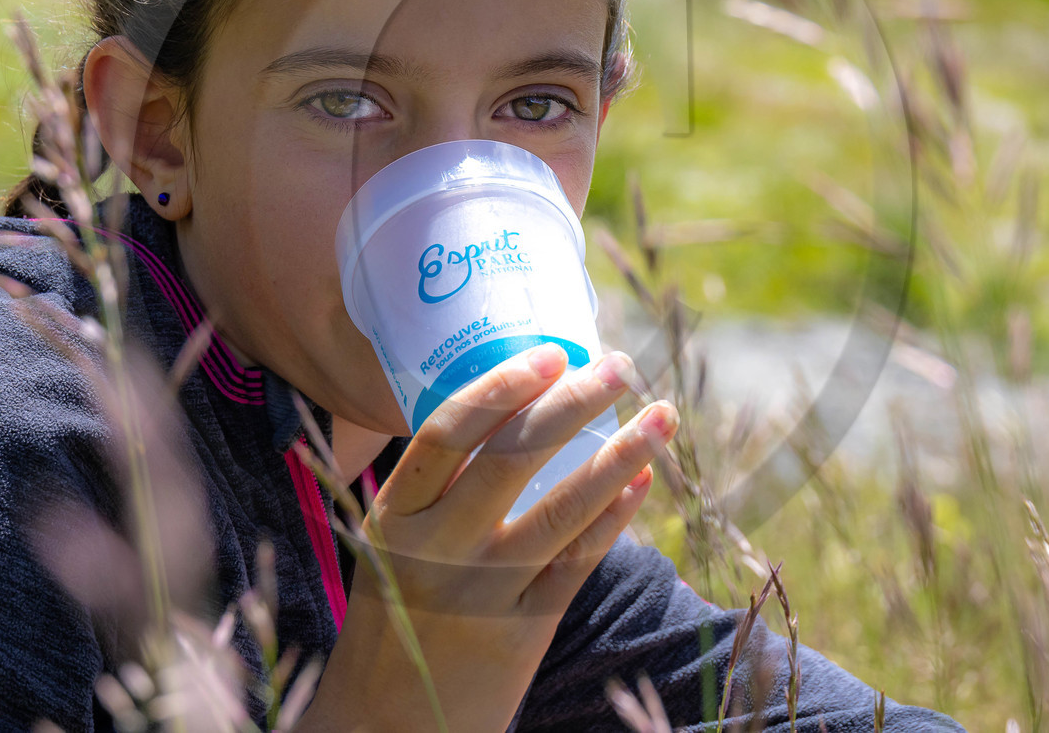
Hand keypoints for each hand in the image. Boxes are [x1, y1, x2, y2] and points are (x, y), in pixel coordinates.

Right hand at [296, 343, 677, 732]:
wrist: (387, 727)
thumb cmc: (395, 617)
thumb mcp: (390, 544)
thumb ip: (437, 492)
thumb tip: (515, 412)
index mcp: (394, 515)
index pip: (447, 433)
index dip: (501, 387)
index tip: (550, 354)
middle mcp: (437, 549)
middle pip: (513, 458)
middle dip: (574, 403)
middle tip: (620, 365)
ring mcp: (483, 591)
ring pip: (562, 510)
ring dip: (620, 456)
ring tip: (661, 416)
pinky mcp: (522, 632)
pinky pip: (578, 564)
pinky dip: (615, 519)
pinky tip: (643, 482)